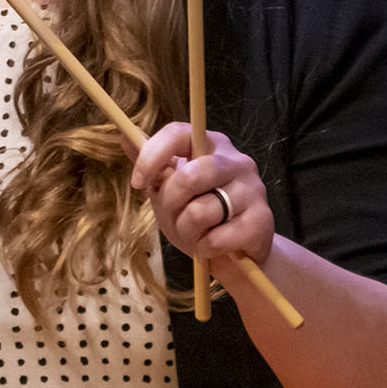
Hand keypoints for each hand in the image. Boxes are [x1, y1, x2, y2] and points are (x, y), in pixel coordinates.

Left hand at [126, 123, 275, 267]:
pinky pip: (216, 238)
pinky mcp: (262, 220)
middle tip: (173, 216)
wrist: (237, 254)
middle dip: (170, 203)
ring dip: (187, 231)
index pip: (179, 134)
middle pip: (189, 175)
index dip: (152, 157)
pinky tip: (212, 246)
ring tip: (195, 234)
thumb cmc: (200, 218)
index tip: (137, 182)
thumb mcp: (170, 191)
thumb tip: (124, 135)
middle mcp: (236, 161)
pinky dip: (204, 248)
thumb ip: (153, 167)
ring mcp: (253, 189)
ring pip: (200, 211)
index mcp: (211, 145)